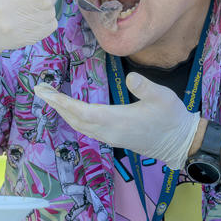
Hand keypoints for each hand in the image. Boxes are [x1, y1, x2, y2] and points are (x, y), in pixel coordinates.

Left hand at [34, 72, 199, 169]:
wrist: (180, 142)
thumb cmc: (172, 117)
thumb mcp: (163, 97)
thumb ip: (146, 87)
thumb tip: (131, 77)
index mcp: (118, 121)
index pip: (83, 112)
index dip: (64, 103)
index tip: (47, 93)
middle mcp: (109, 132)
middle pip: (75, 119)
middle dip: (56, 105)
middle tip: (40, 89)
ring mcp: (110, 137)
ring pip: (79, 126)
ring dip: (62, 112)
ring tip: (49, 97)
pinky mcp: (113, 138)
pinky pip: (86, 129)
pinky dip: (73, 118)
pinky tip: (69, 109)